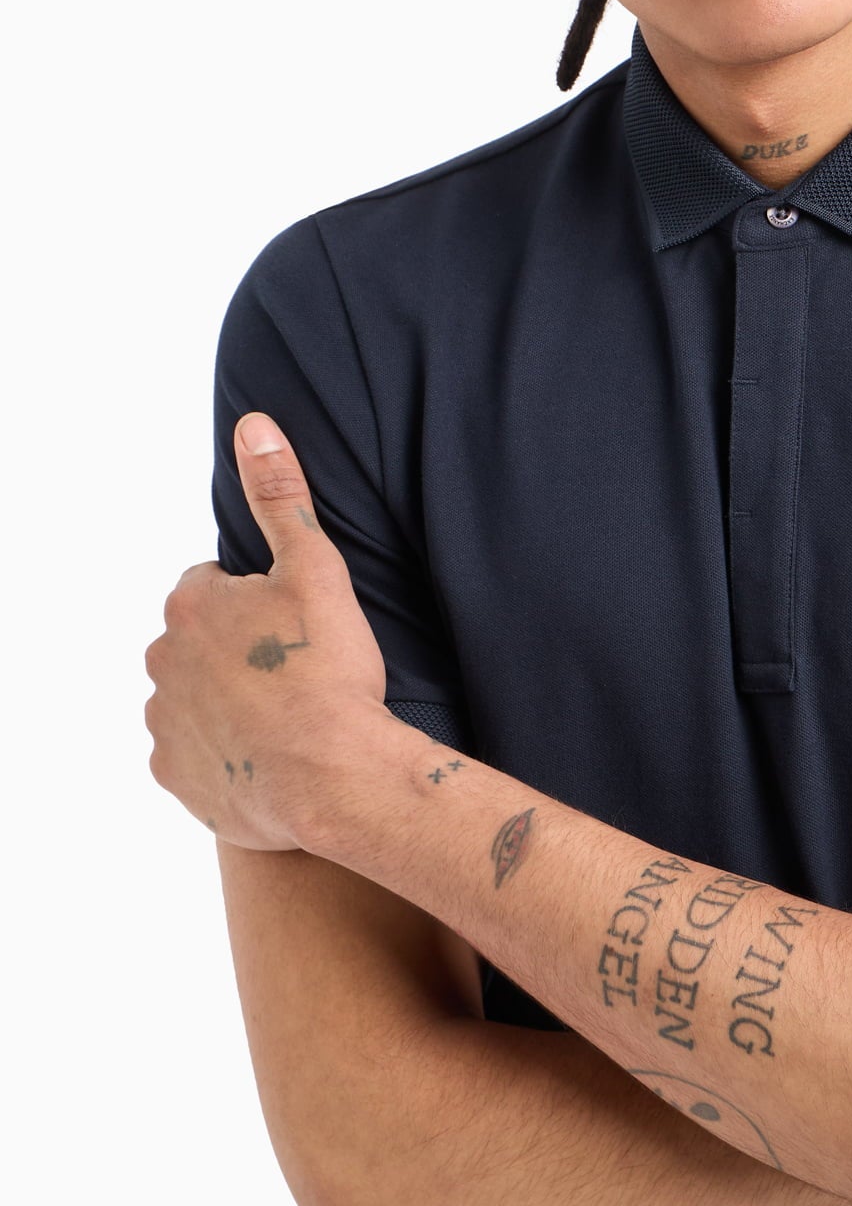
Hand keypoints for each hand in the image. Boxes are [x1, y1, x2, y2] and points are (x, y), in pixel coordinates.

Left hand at [144, 412, 390, 850]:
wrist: (334, 778)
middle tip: (298, 669)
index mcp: (191, 604)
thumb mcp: (315, 568)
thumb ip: (280, 496)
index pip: (216, 584)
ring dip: (230, 701)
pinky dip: (225, 752)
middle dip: (239, 650)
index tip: (298, 626)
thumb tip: (253, 426)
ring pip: (197, 697)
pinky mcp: (176, 775)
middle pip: (201, 642)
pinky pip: (196, 754)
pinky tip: (270, 753)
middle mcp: (162, 661)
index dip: (262, 601)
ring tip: (289, 715)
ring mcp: (165, 722)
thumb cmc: (328, 672)